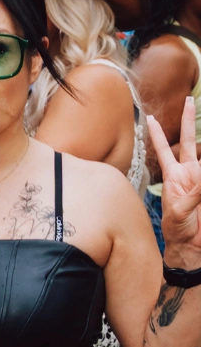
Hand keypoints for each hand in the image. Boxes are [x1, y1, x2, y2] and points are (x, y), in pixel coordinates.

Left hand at [151, 100, 200, 264]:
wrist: (192, 246)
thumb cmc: (178, 229)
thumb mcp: (180, 210)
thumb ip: (195, 192)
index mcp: (173, 177)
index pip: (163, 151)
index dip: (157, 135)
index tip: (150, 119)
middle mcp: (189, 174)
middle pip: (187, 142)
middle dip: (188, 121)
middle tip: (188, 100)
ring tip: (196, 141)